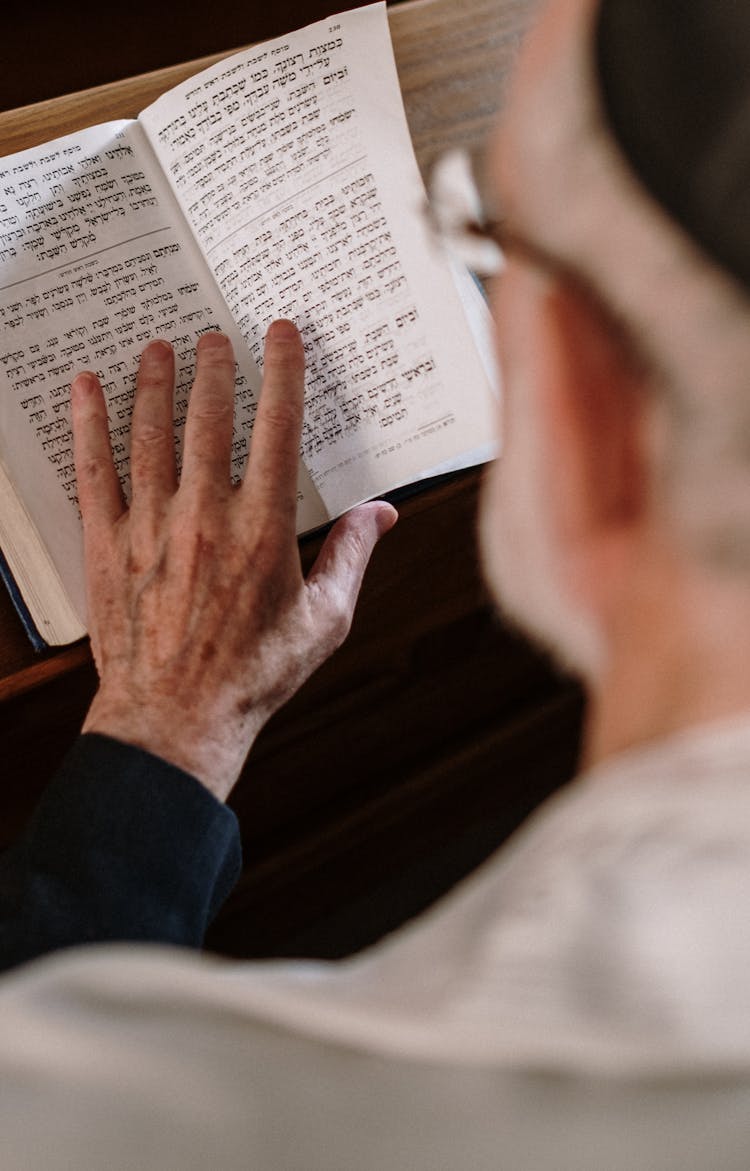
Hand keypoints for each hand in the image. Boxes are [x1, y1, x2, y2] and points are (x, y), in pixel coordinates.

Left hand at [70, 323, 396, 799]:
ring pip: (151, 434)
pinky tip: (86, 388)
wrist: (176, 719)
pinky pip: (94, 471)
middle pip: (210, 419)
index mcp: (263, 529)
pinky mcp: (109, 544)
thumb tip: (384, 514)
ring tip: (158, 348)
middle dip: (214, 368)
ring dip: (155, 383)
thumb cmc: (254, 675)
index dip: (283, 373)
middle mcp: (206, 515)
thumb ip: (352, 557)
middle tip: (213, 336)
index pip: (278, 430)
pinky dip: (89, 424)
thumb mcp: (324, 621)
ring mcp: (152, 526)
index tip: (281, 335)